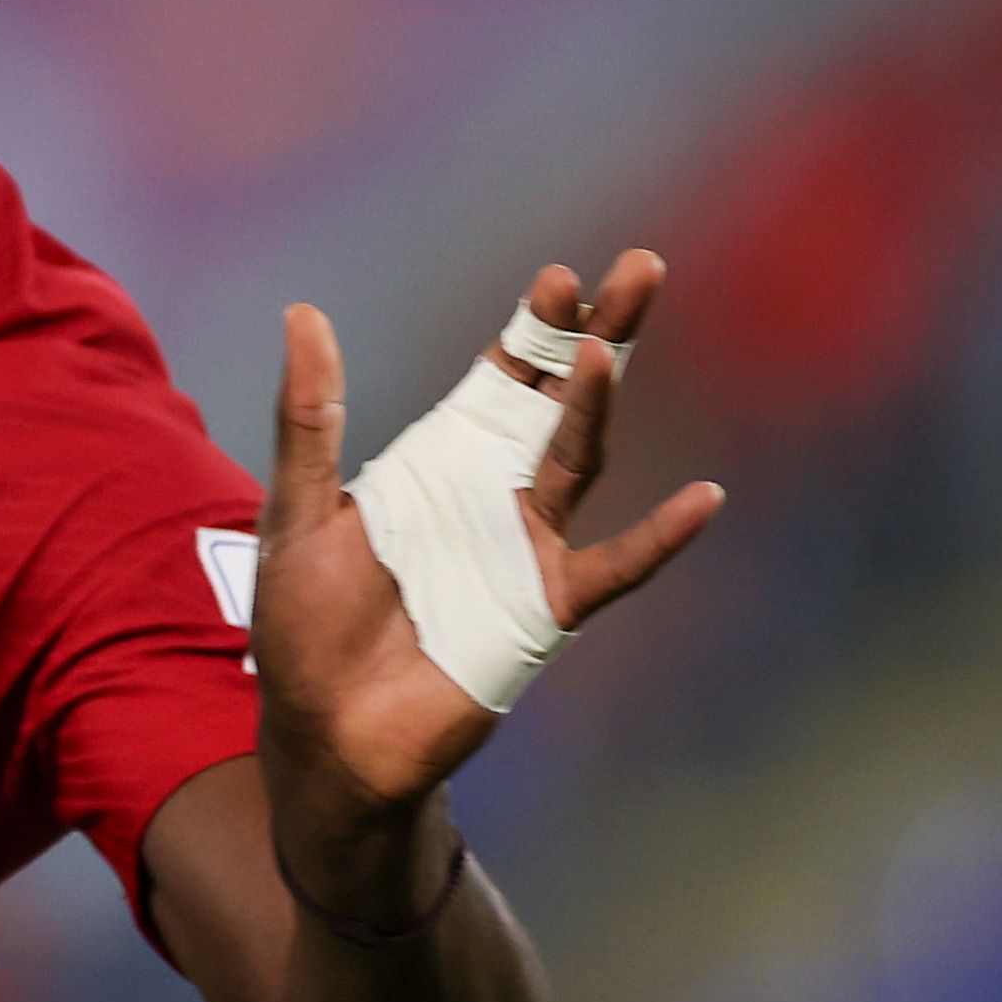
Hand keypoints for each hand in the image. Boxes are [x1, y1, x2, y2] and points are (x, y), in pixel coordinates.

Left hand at [252, 254, 720, 903]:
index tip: (560, 277)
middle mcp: (490, 497)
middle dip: (596, 336)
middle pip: (556, 401)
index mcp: (435, 465)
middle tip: (638, 270)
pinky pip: (612, 569)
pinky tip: (702, 501)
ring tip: (606, 350)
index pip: (497, 380)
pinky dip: (659, 538)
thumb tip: (304, 313)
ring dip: (596, 407)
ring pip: (578, 462)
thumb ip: (311, 418)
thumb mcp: (299, 507)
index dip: (529, 329)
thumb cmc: (308, 624)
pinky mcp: (540, 612)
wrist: (325, 731)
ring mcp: (523, 551)